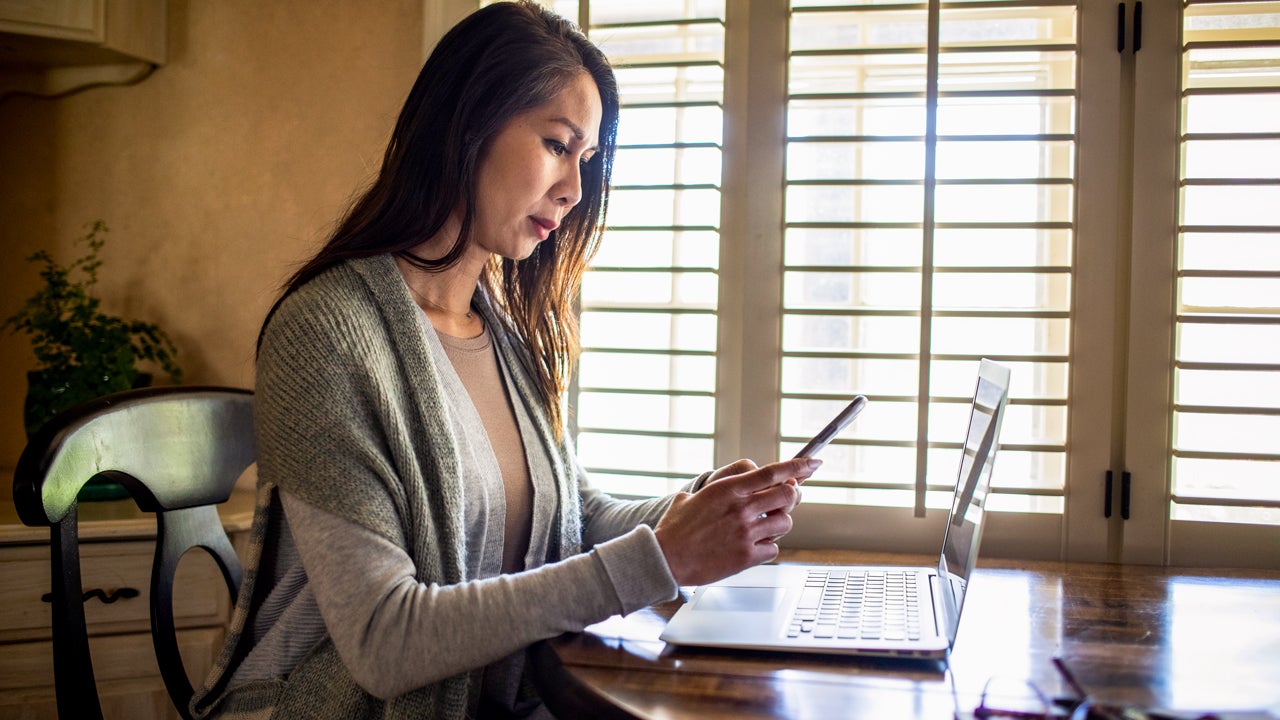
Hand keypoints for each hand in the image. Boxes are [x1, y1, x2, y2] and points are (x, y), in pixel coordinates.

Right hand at [655, 457, 820, 585]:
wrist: (665, 558)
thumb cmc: (677, 528)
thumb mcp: (696, 495)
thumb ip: (724, 485)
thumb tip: (747, 476)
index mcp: (729, 489)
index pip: (773, 472)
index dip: (798, 465)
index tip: (814, 463)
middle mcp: (741, 509)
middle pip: (788, 495)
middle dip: (791, 497)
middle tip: (784, 501)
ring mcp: (746, 533)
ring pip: (785, 523)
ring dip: (779, 524)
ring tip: (762, 527)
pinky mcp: (746, 556)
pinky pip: (773, 548)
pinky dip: (768, 547)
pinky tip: (753, 546)